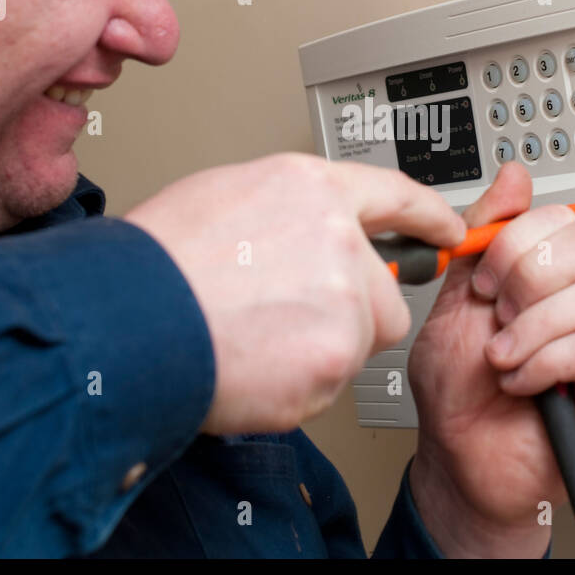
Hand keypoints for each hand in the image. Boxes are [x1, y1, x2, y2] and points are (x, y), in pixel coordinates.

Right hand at [125, 153, 464, 434]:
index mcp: (311, 188)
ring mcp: (343, 298)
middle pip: (385, 292)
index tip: (450, 231)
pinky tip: (252, 364)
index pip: (396, 196)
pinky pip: (332, 383)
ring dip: (322, 351)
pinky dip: (298, 386)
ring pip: (360, 342)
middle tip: (289, 320)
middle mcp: (339, 237)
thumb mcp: (223, 197)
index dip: (429, 216)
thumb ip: (286, 214)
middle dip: (353, 314)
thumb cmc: (154, 261)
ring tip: (255, 340)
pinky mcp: (336, 356)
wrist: (123, 316)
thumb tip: (304, 235)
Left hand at [407, 162, 574, 556]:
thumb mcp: (457, 301)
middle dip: (530, 275)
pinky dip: (547, 362)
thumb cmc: (460, 392)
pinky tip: (521, 382)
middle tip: (497, 315)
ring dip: (535, 326)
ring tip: (503, 358)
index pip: (565, 219)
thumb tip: (515, 176)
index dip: (519, 240)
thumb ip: (484, 237)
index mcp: (553, 276)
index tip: (482, 281)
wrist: (460, 461)